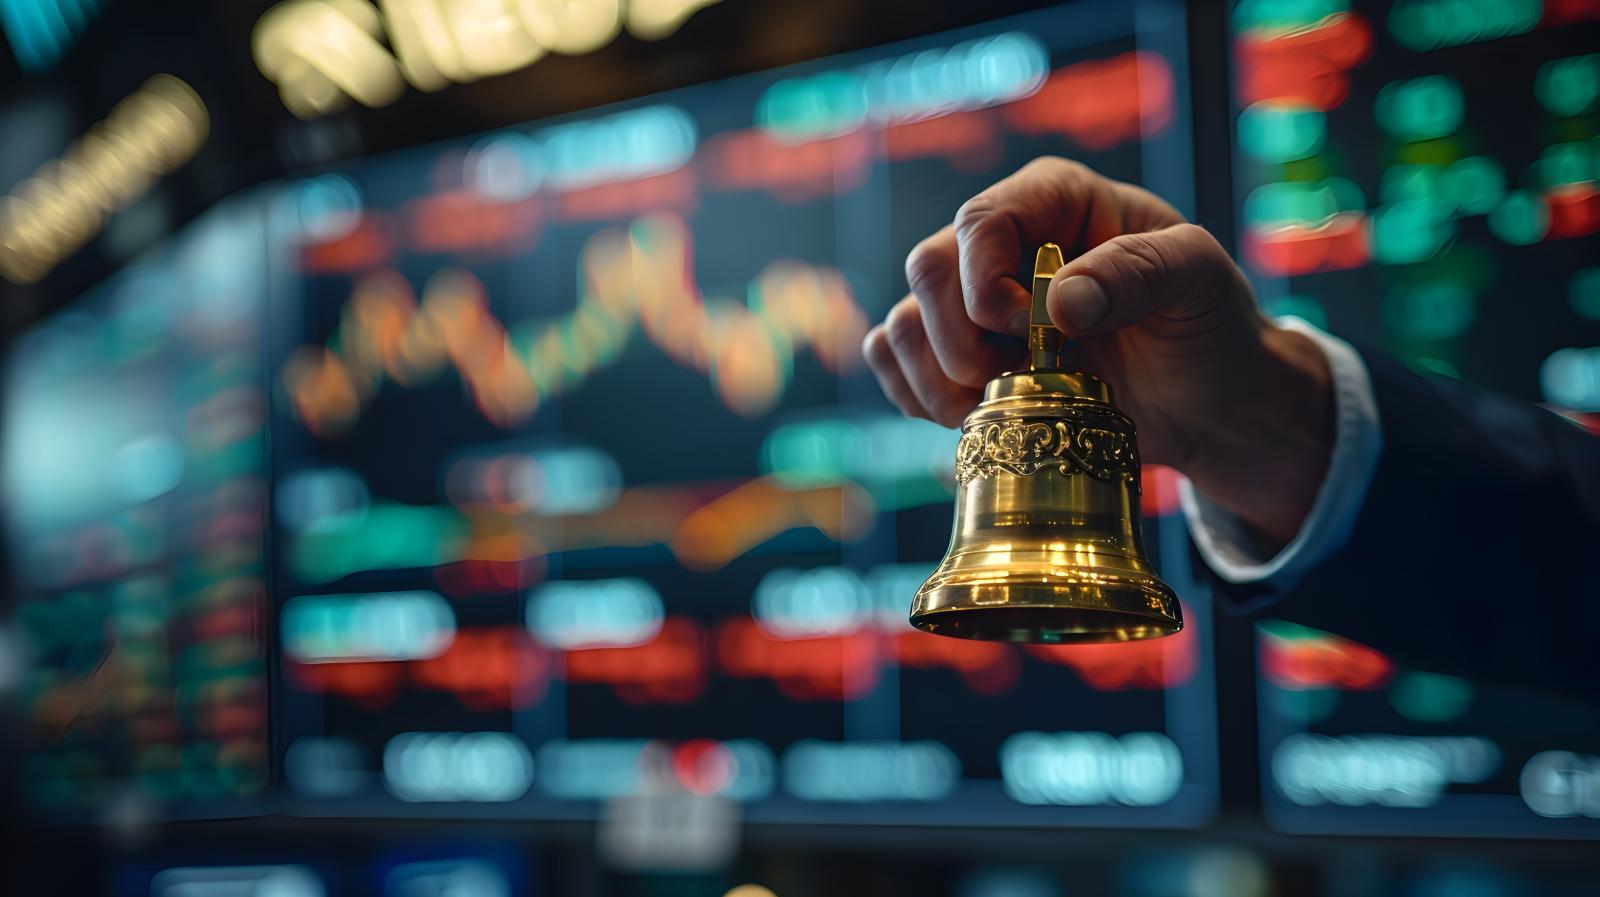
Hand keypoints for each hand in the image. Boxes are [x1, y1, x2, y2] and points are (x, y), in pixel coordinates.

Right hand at [861, 157, 1334, 547]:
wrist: (1206, 397)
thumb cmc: (1208, 323)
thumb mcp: (1199, 280)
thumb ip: (1138, 271)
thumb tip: (1058, 303)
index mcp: (1055, 199)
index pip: (978, 223)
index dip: (987, 285)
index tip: (1038, 334)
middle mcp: (1003, 243)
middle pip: (926, 271)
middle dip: (957, 340)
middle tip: (1014, 378)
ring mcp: (974, 300)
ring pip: (900, 323)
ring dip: (934, 378)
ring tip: (995, 403)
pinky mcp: (960, 352)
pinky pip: (894, 361)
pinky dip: (915, 394)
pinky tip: (969, 415)